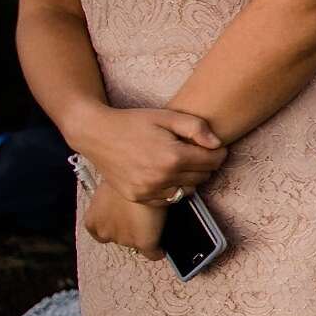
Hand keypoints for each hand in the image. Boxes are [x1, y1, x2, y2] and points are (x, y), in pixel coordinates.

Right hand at [74, 106, 224, 205]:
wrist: (96, 134)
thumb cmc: (133, 122)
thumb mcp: (166, 116)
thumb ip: (196, 127)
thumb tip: (217, 144)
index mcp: (173, 157)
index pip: (213, 161)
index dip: (218, 153)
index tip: (213, 147)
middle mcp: (162, 177)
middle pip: (203, 176)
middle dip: (204, 164)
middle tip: (195, 152)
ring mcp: (149, 190)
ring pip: (188, 190)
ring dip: (190, 178)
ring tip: (179, 162)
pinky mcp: (138, 197)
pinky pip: (169, 199)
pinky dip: (172, 188)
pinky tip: (165, 174)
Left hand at [82, 182, 164, 258]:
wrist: (142, 176)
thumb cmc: (125, 175)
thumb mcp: (112, 186)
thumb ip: (114, 198)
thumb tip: (122, 199)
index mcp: (93, 220)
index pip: (100, 232)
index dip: (114, 224)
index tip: (123, 220)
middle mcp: (106, 232)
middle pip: (120, 238)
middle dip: (130, 229)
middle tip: (141, 216)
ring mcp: (125, 240)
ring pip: (137, 243)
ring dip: (144, 235)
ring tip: (153, 220)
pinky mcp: (143, 243)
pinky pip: (154, 253)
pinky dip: (158, 250)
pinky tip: (162, 244)